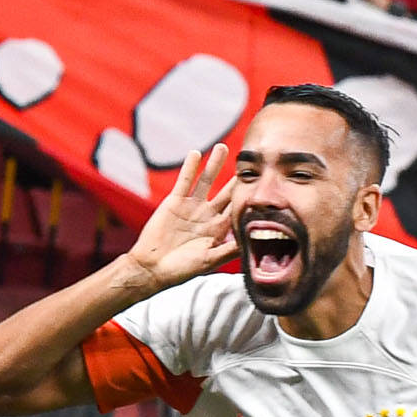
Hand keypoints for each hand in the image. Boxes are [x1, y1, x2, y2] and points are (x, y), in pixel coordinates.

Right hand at [122, 137, 241, 287]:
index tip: (263, 183)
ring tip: (223, 147)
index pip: (237, 209)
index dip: (249, 197)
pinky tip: (196, 154)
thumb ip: (229, 250)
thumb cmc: (182, 269)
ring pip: (206, 181)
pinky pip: (184, 181)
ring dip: (214, 165)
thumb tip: (251, 242)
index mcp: (219, 229)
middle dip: (237, 177)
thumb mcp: (209, 260)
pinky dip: (190, 168)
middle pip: (226, 191)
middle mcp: (207, 215)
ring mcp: (191, 206)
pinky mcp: (174, 201)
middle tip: (251, 160)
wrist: (152, 267)